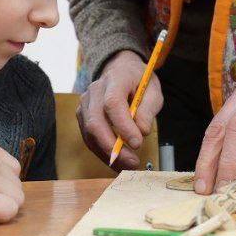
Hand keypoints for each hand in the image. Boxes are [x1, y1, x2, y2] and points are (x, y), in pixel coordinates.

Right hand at [78, 50, 162, 169]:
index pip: (112, 103)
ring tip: (128, 165)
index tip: (137, 143)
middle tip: (133, 162)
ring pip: (89, 133)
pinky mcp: (83, 116)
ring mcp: (85, 103)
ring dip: (107, 154)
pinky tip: (117, 161)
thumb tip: (141, 131)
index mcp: (115, 78)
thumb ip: (148, 109)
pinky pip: (89, 138)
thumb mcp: (153, 90)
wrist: (121, 70)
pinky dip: (102, 153)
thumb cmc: (138, 81)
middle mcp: (95, 90)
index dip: (123, 126)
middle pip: (95, 121)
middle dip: (112, 146)